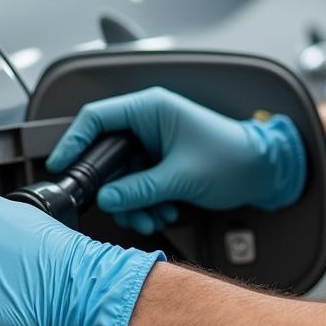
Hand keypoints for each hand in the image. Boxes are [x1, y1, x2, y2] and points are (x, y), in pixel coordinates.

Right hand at [46, 88, 306, 234]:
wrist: (263, 171)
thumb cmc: (232, 158)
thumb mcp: (181, 177)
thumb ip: (140, 188)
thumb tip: (108, 198)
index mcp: (150, 109)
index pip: (96, 118)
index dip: (73, 141)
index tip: (62, 165)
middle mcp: (149, 123)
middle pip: (107, 155)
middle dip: (115, 189)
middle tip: (123, 210)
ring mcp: (155, 144)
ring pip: (123, 176)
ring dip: (134, 202)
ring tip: (154, 215)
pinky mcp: (161, 163)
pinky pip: (139, 185)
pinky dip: (147, 202)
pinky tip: (167, 210)